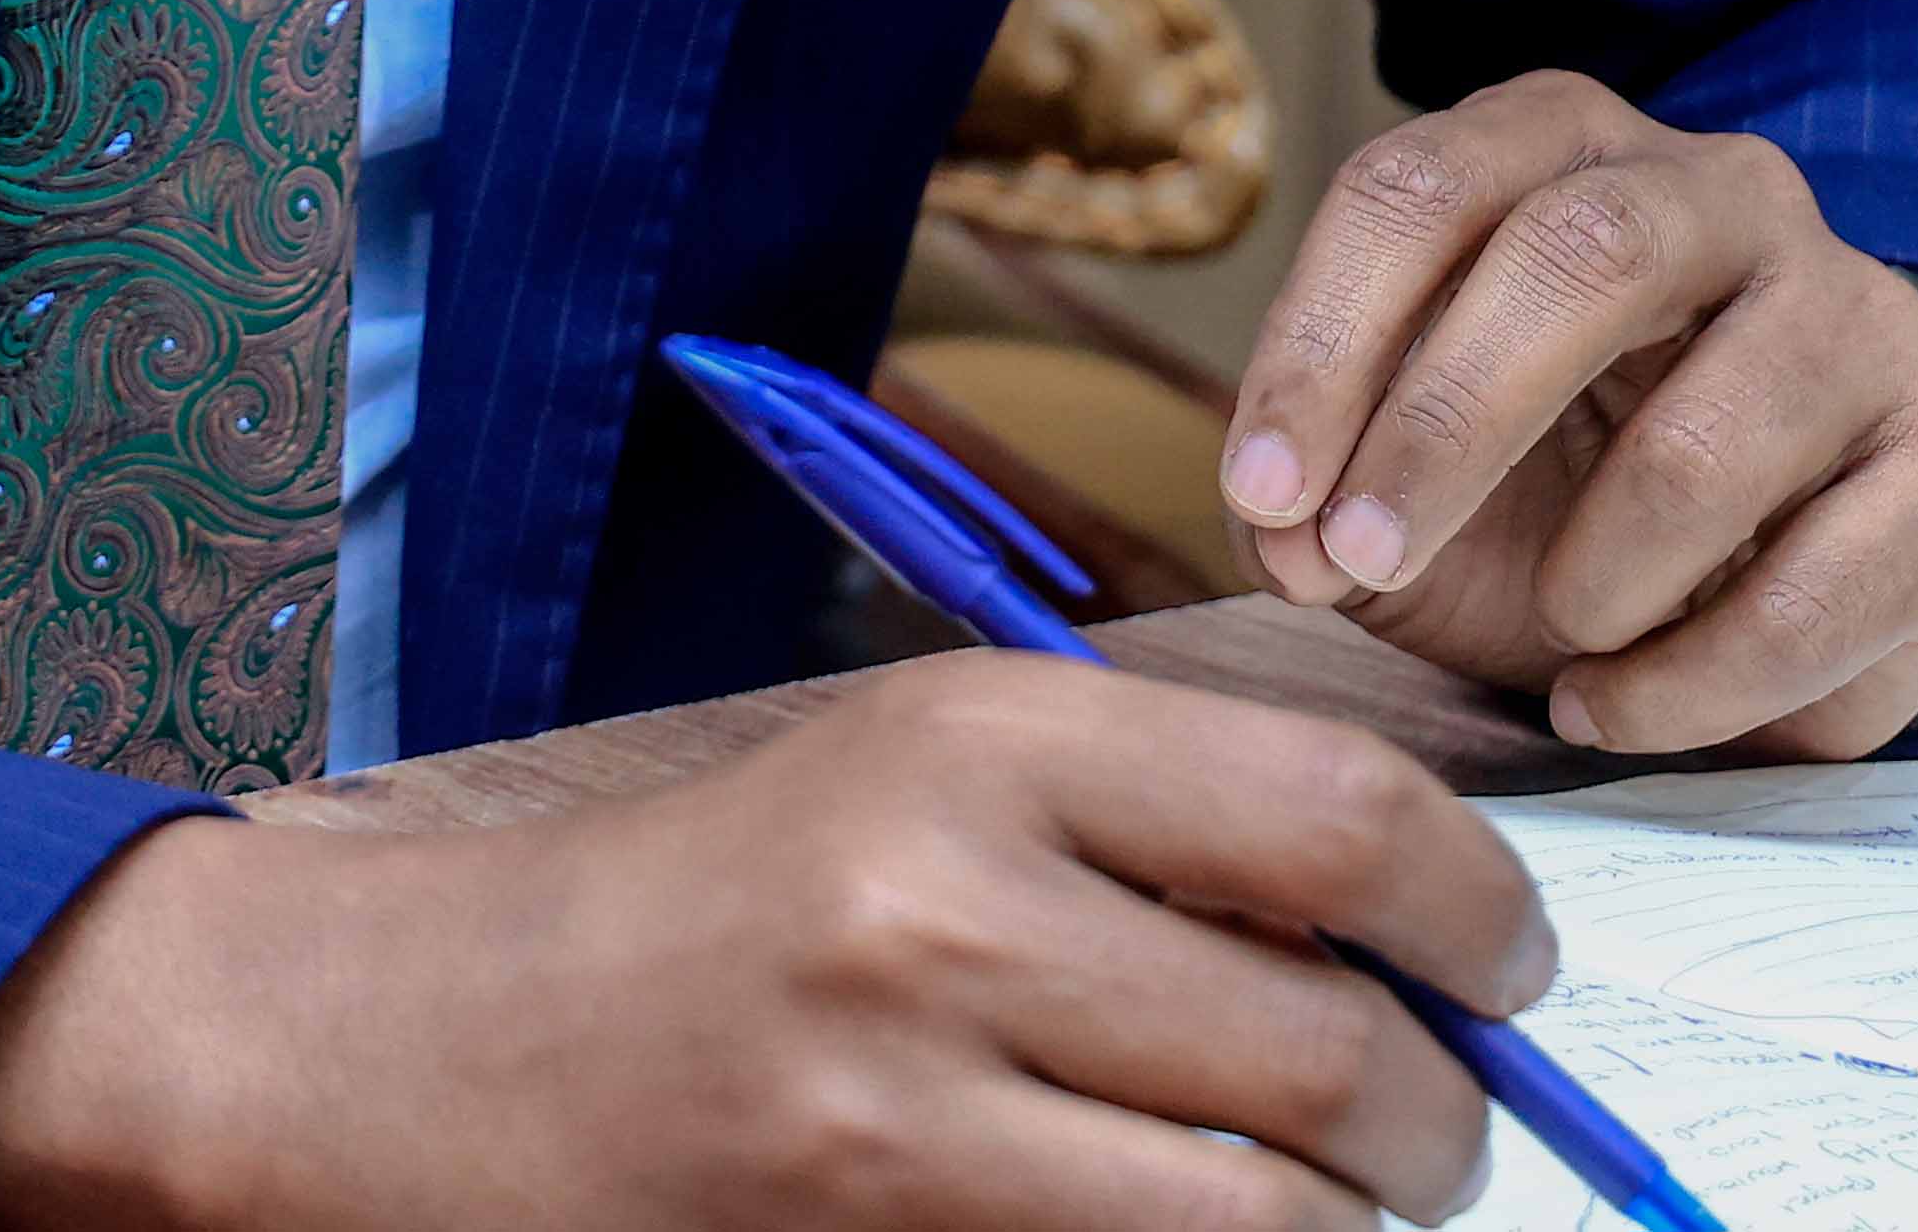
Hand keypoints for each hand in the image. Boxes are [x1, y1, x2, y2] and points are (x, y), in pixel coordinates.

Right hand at [0, 649, 1548, 1228]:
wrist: (409, 1040)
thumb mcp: (906, 759)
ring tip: (1327, 1204)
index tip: (1508, 956)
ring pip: (1273, 1216)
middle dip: (1444, 1116)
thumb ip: (1143, 799)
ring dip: (1345, 1228)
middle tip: (1435, 1124)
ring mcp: (905, 1101)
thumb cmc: (691, 892)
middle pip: (1343, 1047)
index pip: (1346, 820)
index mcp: (975, 734)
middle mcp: (948, 903)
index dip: (1487, 909)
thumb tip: (1421, 881)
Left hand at [1217, 78, 1917, 757]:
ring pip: (1704, 442)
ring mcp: (1857, 318)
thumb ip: (1316, 492)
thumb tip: (1287, 534)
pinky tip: (1619, 703)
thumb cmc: (1553, 496)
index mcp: (1570, 147)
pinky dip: (1683, 687)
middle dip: (1446, 424)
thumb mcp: (1406, 474)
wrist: (1767, 582)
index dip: (1323, 340)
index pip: (1424, 186)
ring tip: (1554, 641)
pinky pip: (1809, 593)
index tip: (1264, 491)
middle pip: (1581, 252)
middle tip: (1365, 557)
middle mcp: (1726, 193)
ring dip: (1590, 580)